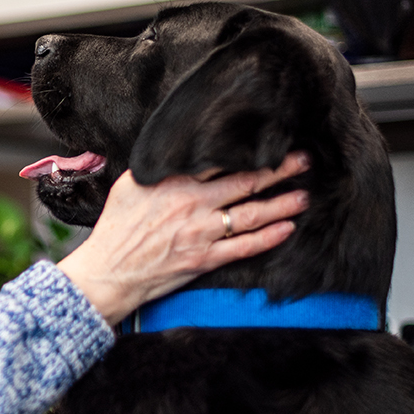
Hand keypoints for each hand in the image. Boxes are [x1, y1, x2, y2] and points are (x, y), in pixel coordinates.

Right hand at [57, 152, 309, 324]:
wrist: (109, 271)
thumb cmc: (116, 228)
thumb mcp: (130, 186)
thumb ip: (158, 169)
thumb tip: (176, 154)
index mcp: (175, 182)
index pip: (221, 160)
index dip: (249, 150)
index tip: (269, 142)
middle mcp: (193, 204)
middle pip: (246, 182)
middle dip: (279, 170)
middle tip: (303, 161)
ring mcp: (201, 233)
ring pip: (252, 214)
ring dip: (282, 204)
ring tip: (303, 196)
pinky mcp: (205, 259)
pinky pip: (245, 247)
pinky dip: (269, 238)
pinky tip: (287, 229)